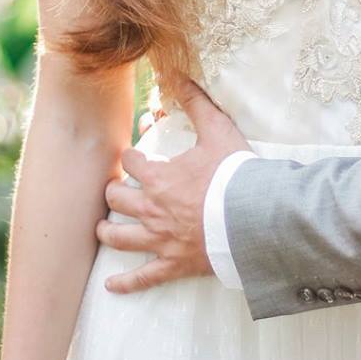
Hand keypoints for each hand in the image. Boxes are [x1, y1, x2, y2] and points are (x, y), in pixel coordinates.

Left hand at [96, 80, 250, 293]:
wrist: (256, 217)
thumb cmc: (237, 174)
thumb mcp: (218, 130)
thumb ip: (196, 101)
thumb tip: (176, 72)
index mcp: (158, 177)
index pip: (130, 162)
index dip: (131, 156)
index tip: (136, 154)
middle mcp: (151, 208)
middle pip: (116, 199)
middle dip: (114, 192)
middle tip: (116, 190)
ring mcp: (160, 239)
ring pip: (120, 237)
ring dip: (108, 232)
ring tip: (104, 229)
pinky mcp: (173, 264)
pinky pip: (144, 278)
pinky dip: (126, 283)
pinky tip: (112, 286)